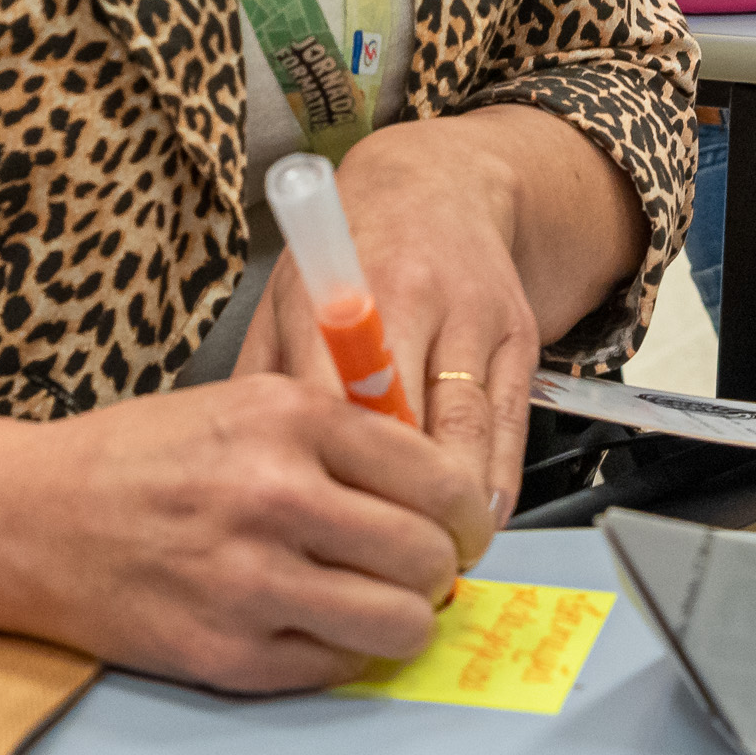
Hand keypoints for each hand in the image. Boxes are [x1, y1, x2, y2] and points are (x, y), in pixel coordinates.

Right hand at [0, 379, 480, 692]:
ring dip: (402, 619)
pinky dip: (340, 652)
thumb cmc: (135, 456)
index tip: (461, 524)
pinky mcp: (227, 652)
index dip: (464, 511)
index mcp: (288, 417)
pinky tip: (313, 623)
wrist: (26, 517)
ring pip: (399, 624)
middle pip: (427, 557)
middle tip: (419, 567)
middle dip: (437, 568)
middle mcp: (276, 496)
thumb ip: (336, 432)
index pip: (436, 477)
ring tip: (376, 601)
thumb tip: (430, 482)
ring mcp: (251, 581)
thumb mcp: (242, 401)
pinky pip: (335, 667)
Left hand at [231, 119, 539, 546]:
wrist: (438, 184)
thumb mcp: (287, 295)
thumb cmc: (352, 251)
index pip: (333, 403)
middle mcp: (413, 298)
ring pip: (470, 432)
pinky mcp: (518, 335)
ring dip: (455, 508)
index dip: (331, 479)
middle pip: (411, 426)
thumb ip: (265, 376)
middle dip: (401, 508)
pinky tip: (477, 520)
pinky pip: (510, 426)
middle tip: (384, 570)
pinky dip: (497, 482)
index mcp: (340, 292)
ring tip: (433, 559)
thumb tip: (237, 468)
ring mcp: (472, 317)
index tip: (321, 537)